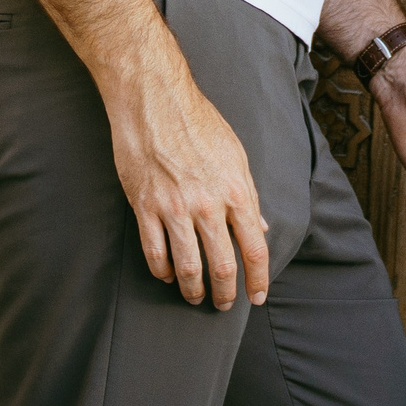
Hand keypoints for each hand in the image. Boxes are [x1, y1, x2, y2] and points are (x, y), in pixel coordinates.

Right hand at [104, 70, 270, 311]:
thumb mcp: (236, 155)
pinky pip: (155, 253)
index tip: (256, 297)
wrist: (155, 100)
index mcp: (236, 190)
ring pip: (187, 267)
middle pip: (222, 266)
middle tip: (225, 304)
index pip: (254, 248)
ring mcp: (174, 207)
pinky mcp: (145, 206)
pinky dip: (163, 271)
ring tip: (195, 297)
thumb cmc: (199, 123)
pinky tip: (168, 275)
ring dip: (193, 290)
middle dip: (226, 293)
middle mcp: (208, 204)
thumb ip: (248, 195)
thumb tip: (260, 228)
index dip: (258, 279)